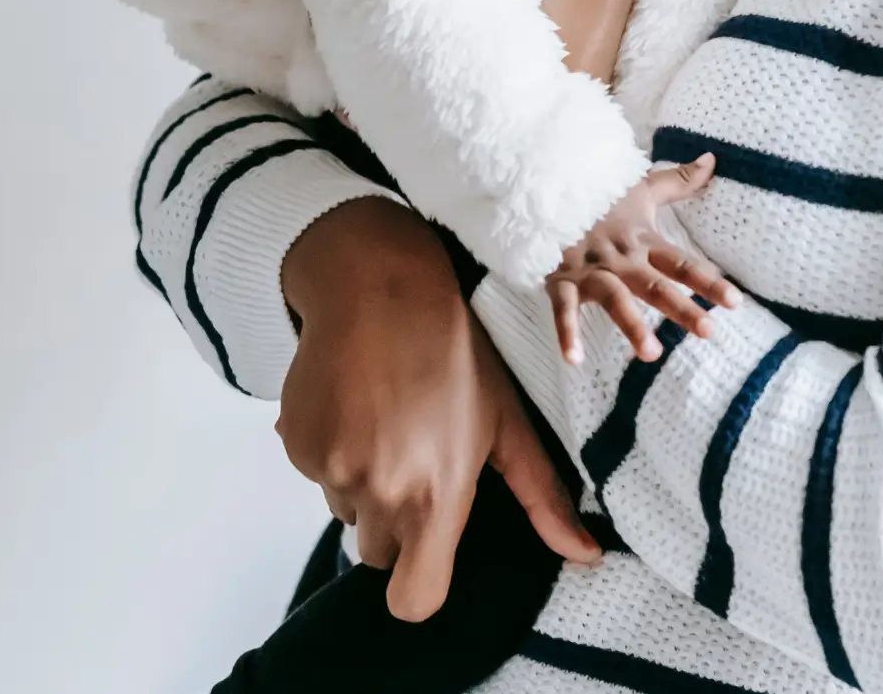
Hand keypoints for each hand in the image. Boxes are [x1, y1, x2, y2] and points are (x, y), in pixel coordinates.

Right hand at [276, 197, 598, 620]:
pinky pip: (315, 472)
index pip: (415, 598)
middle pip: (379, 551)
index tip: (432, 544)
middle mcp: (375, 490)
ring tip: (391, 414)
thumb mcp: (508, 418)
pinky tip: (358, 400)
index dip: (422, 579)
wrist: (380, 284)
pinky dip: (332, 448)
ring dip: (364, 478)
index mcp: (434, 494)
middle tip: (418, 451)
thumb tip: (588, 556)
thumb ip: (544, 495)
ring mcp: (329, 468)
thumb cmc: (457, 350)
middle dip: (397, 517)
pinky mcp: (294, 444)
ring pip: (345, 507)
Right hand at [547, 155, 739, 363]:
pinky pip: (563, 308)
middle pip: (656, 286)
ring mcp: (591, 271)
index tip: (736, 302)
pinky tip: (574, 359)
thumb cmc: (600, 197)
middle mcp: (621, 259)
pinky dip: (566, 332)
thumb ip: (678, 181)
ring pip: (614, 299)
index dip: (709, 281)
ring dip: (631, 325)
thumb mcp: (641, 188)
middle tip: (708, 330)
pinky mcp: (561, 280)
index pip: (682, 263)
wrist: (549, 189)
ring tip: (652, 354)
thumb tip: (713, 160)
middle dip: (681, 308)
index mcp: (642, 241)